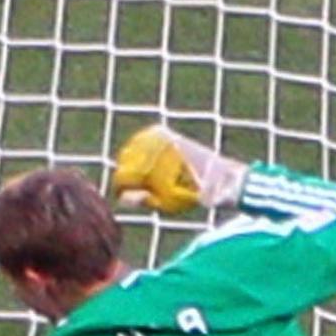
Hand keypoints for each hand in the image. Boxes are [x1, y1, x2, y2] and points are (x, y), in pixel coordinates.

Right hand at [110, 124, 240, 214]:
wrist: (216, 178)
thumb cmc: (190, 195)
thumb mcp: (164, 204)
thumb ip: (140, 199)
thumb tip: (122, 198)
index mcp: (147, 169)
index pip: (121, 177)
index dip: (120, 189)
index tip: (122, 195)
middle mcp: (150, 150)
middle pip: (124, 161)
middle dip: (126, 173)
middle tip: (133, 185)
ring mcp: (156, 138)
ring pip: (131, 148)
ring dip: (132, 160)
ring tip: (141, 173)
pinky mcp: (164, 132)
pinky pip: (142, 137)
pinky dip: (141, 147)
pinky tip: (147, 158)